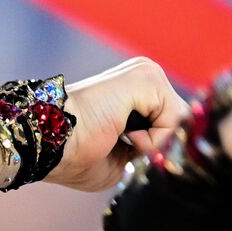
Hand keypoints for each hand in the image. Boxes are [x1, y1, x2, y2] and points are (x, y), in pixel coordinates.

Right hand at [44, 57, 190, 192]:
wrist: (50, 143)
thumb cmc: (75, 155)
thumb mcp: (125, 158)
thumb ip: (153, 147)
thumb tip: (181, 145)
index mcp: (136, 92)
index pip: (173, 122)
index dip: (159, 148)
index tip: (126, 153)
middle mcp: (143, 76)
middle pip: (180, 120)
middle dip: (159, 144)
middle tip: (122, 145)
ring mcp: (145, 73)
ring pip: (180, 119)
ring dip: (154, 142)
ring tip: (121, 138)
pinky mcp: (145, 77)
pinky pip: (175, 116)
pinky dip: (154, 137)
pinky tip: (124, 132)